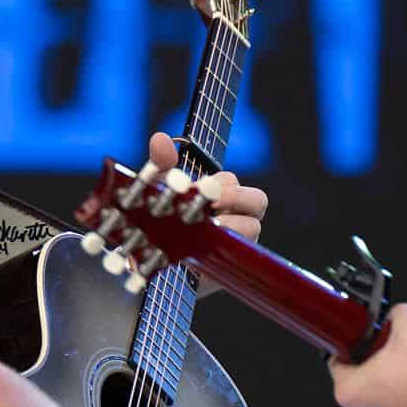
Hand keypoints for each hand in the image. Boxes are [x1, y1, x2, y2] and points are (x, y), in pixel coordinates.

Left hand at [147, 132, 267, 296]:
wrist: (149, 261)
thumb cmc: (160, 220)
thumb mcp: (158, 191)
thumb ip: (161, 163)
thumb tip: (160, 138)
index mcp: (224, 198)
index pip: (235, 182)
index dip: (224, 185)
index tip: (203, 188)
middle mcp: (236, 219)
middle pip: (258, 200)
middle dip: (236, 198)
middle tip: (211, 205)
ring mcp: (236, 243)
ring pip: (253, 229)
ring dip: (231, 226)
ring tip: (205, 229)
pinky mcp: (228, 267)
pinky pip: (240, 257)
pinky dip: (222, 251)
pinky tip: (199, 251)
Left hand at [326, 302, 406, 406]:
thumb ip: (398, 314)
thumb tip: (400, 312)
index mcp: (347, 391)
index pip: (336, 359)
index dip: (349, 341)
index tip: (359, 333)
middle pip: (358, 371)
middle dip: (373, 353)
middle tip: (388, 341)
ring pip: (378, 384)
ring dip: (390, 369)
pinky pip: (395, 396)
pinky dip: (403, 384)